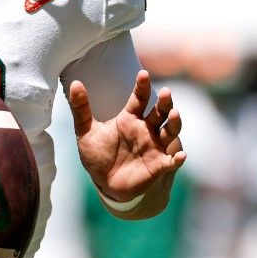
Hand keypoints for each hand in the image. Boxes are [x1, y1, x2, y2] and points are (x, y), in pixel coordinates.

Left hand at [68, 70, 185, 215]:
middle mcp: (146, 129)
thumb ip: (81, 108)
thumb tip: (75, 83)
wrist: (104, 183)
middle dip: (164, 102)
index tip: (143, 74)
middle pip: (160, 112)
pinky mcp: (158, 166)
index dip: (142, 86)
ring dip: (174, 123)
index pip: (139, 98)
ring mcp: (154, 147)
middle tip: (165, 92)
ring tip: (174, 114)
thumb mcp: (85, 131)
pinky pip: (171, 161)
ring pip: (170, 132)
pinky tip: (181, 155)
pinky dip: (177, 159)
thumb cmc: (97, 154)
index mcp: (129, 118)